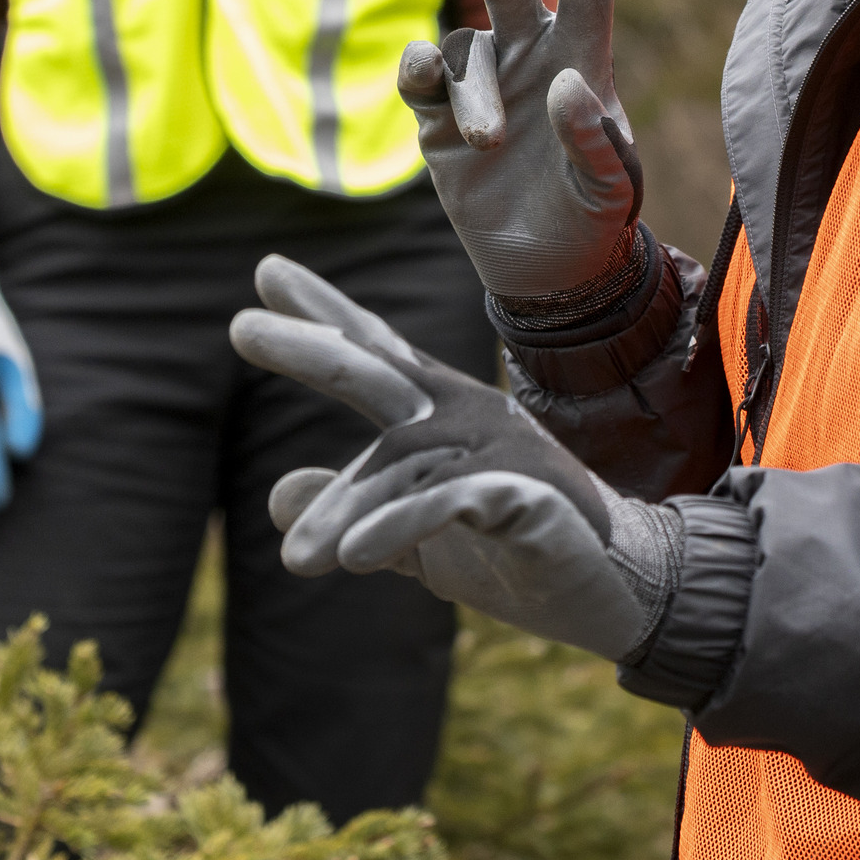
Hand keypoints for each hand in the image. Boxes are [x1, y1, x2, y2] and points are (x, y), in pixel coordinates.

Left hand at [232, 254, 679, 659]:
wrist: (618, 587)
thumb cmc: (521, 549)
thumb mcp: (419, 532)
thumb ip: (356, 508)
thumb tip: (276, 493)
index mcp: (444, 416)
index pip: (378, 353)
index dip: (324, 313)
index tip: (267, 272)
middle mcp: (467, 417)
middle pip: (379, 372)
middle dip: (310, 348)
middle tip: (240, 326)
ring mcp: (498, 451)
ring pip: (400, 460)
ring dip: (344, 509)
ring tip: (297, 560)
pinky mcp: (524, 497)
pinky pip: (449, 501)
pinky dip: (399, 525)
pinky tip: (354, 557)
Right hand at [399, 0, 641, 301]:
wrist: (545, 269)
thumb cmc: (593, 218)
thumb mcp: (611, 189)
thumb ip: (594, 140)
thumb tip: (566, 84)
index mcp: (582, 64)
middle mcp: (529, 60)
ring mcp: (481, 85)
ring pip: (463, 52)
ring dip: (471, 92)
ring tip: (488, 143)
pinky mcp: (436, 116)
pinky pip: (419, 75)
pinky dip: (418, 71)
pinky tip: (423, 81)